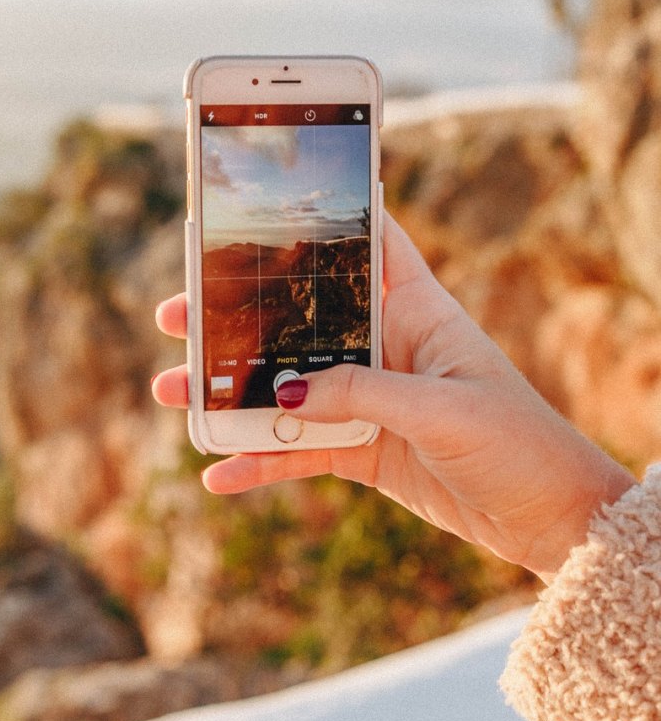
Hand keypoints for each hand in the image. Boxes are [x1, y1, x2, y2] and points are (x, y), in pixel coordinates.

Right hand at [153, 214, 634, 582]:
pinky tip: (218, 474)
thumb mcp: (440, 408)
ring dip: (231, 390)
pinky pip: (300, 452)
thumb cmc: (515, 441)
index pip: (372, 245)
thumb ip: (361, 394)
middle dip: (240, 315)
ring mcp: (370, 400)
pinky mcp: (364, 450)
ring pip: (287, 387)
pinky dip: (260, 462)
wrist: (547, 518)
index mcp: (418, 311)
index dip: (329, 218)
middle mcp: (387, 348)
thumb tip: (280, 392)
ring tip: (173, 392)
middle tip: (179, 313)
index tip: (268, 202)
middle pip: (302, 318)